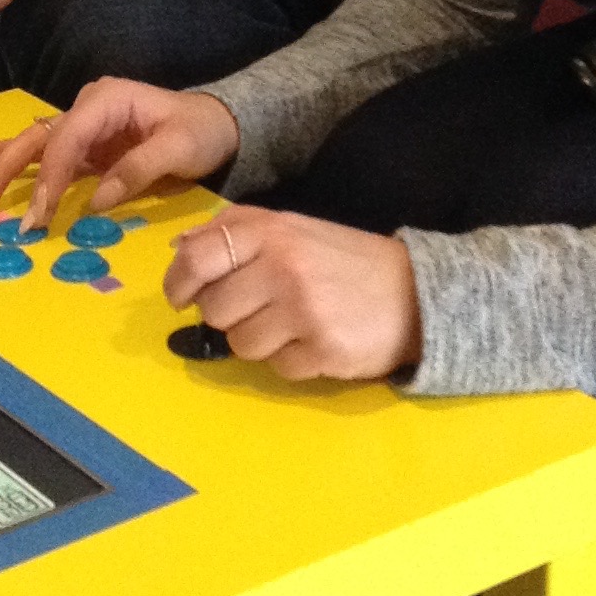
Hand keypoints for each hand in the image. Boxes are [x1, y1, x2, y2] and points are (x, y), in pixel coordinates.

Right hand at [0, 77, 241, 227]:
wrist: (219, 123)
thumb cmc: (202, 131)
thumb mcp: (179, 148)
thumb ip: (137, 170)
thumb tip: (96, 201)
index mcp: (108, 100)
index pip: (68, 138)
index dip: (50, 175)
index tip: (40, 212)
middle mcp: (90, 107)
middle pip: (41, 137)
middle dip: (11, 168)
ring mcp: (88, 125)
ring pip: (39, 144)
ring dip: (8, 167)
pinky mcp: (90, 145)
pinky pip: (51, 152)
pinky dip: (21, 156)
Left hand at [164, 205, 422, 383]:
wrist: (416, 292)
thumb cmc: (343, 260)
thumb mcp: (292, 228)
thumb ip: (237, 230)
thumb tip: (180, 248)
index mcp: (271, 232)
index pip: (198, 258)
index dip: (179, 282)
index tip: (182, 297)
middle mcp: (283, 267)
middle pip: (215, 309)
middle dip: (228, 315)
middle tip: (257, 308)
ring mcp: (303, 311)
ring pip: (241, 344)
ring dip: (260, 341)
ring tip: (291, 325)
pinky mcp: (322, 350)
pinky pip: (277, 368)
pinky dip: (291, 360)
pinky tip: (314, 341)